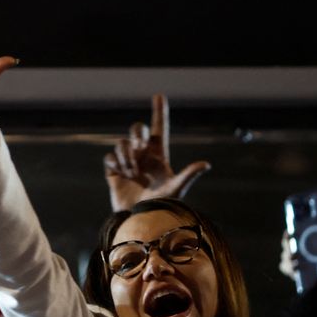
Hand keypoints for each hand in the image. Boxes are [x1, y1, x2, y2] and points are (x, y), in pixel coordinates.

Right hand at [104, 94, 210, 211]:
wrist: (138, 220)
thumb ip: (188, 174)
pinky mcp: (113, 171)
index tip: (159, 95)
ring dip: (126, 155)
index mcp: (159, 155)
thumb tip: (206, 164)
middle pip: (136, 130)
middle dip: (136, 135)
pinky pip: (110, 158)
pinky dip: (116, 164)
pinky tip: (122, 175)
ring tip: (132, 172)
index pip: (158, 128)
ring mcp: (127, 163)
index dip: (159, 111)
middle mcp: (142, 156)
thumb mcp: (175, 189)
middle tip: (139, 148)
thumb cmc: (161, 207)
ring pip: (121, 144)